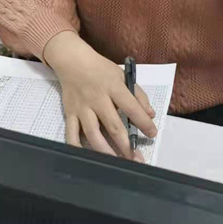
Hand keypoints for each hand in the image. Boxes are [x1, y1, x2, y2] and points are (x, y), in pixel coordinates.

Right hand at [44, 31, 156, 160]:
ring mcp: (82, 108)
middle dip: (126, 144)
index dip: (143, 122)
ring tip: (116, 162)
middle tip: (136, 159)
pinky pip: (71, 134)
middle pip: (112, 125)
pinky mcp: (70, 113)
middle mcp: (97, 99)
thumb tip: (150, 114)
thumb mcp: (122, 75)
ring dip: (105, 150)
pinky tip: (87, 158)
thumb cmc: (101, 69)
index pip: (131, 107)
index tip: (152, 134)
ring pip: (93, 133)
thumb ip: (138, 95)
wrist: (73, 61)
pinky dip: (77, 147)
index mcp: (113, 87)